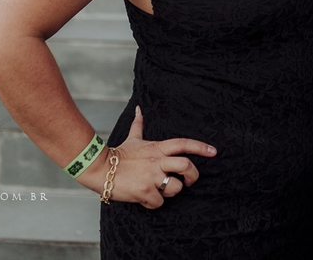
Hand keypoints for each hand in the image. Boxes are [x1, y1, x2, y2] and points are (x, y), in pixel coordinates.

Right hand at [81, 106, 216, 208]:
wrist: (99, 168)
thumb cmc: (118, 154)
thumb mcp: (132, 138)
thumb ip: (138, 125)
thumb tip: (139, 109)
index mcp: (157, 148)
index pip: (184, 144)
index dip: (201, 147)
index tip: (213, 151)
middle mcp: (157, 161)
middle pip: (187, 165)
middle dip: (193, 175)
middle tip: (190, 181)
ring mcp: (151, 176)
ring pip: (175, 187)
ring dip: (170, 192)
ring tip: (160, 191)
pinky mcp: (144, 191)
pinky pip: (159, 202)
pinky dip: (155, 203)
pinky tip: (146, 199)